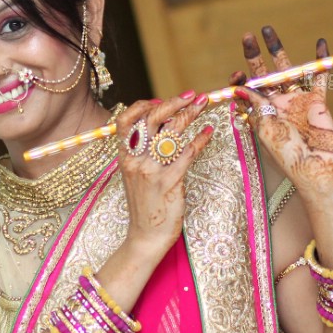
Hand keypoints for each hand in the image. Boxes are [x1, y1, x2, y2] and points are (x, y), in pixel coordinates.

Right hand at [114, 92, 215, 255]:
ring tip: (203, 105)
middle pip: (151, 120)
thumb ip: (141, 153)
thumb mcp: (134, 176)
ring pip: (171, 133)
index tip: (159, 99)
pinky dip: (200, 140)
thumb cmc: (144, 206)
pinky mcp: (169, 182)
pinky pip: (186, 154)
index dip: (142, 105)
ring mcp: (151, 171)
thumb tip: (158, 129)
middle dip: (173, 103)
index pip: (125, 121)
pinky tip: (208, 133)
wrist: (145, 236)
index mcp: (124, 157)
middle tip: (192, 95)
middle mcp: (135, 161)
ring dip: (189, 114)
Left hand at [230, 26, 332, 201]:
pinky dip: (321, 61)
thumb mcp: (266, 128)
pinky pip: (320, 76)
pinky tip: (321, 43)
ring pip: (287, 69)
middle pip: (264, 74)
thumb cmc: (287, 154)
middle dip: (255, 55)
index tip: (237, 74)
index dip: (240, 80)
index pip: (247, 90)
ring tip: (268, 30)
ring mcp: (297, 100)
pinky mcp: (317, 100)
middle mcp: (277, 104)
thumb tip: (239, 87)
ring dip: (278, 50)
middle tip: (247, 36)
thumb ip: (256, 105)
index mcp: (261, 113)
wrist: (315, 167)